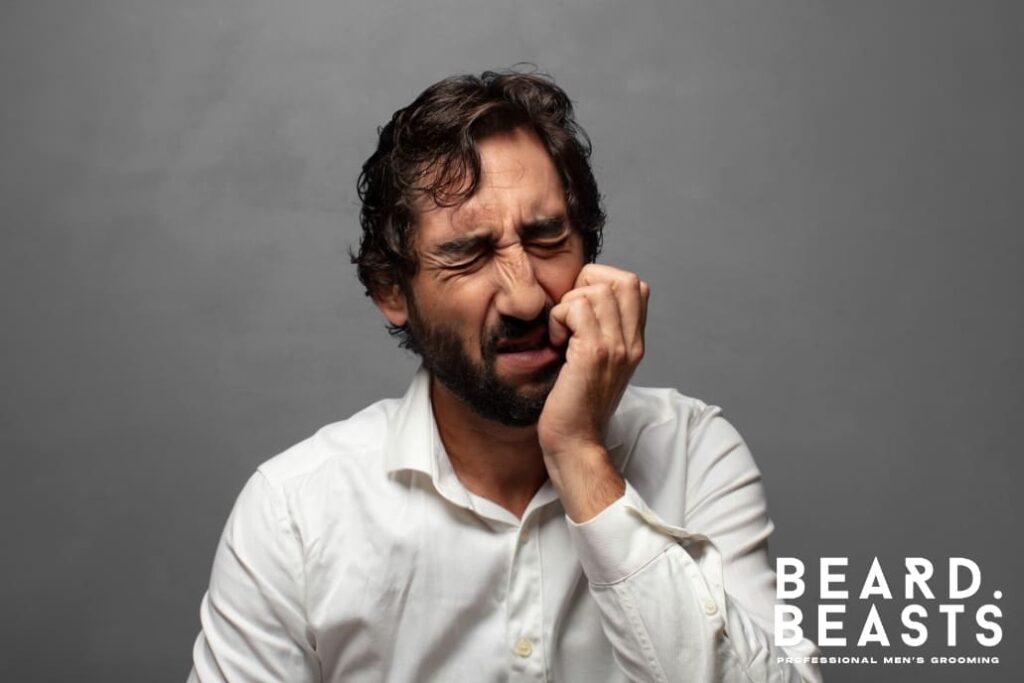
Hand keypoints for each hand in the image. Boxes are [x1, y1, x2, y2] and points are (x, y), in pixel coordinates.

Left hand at [539, 264, 649, 518]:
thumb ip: (600, 334)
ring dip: (569, 305)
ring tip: (562, 335)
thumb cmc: (575, 408)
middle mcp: (631, 342)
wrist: (576, 444)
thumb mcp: (597, 366)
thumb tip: (580, 301)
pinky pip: (577, 308)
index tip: (580, 312)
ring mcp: (616, 347)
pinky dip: (559, 318)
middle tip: (569, 319)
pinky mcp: (594, 354)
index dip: (603, 284)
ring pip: (597, 290)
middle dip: (587, 286)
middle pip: (624, 279)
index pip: (636, 286)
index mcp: (634, 343)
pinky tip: (556, 343)